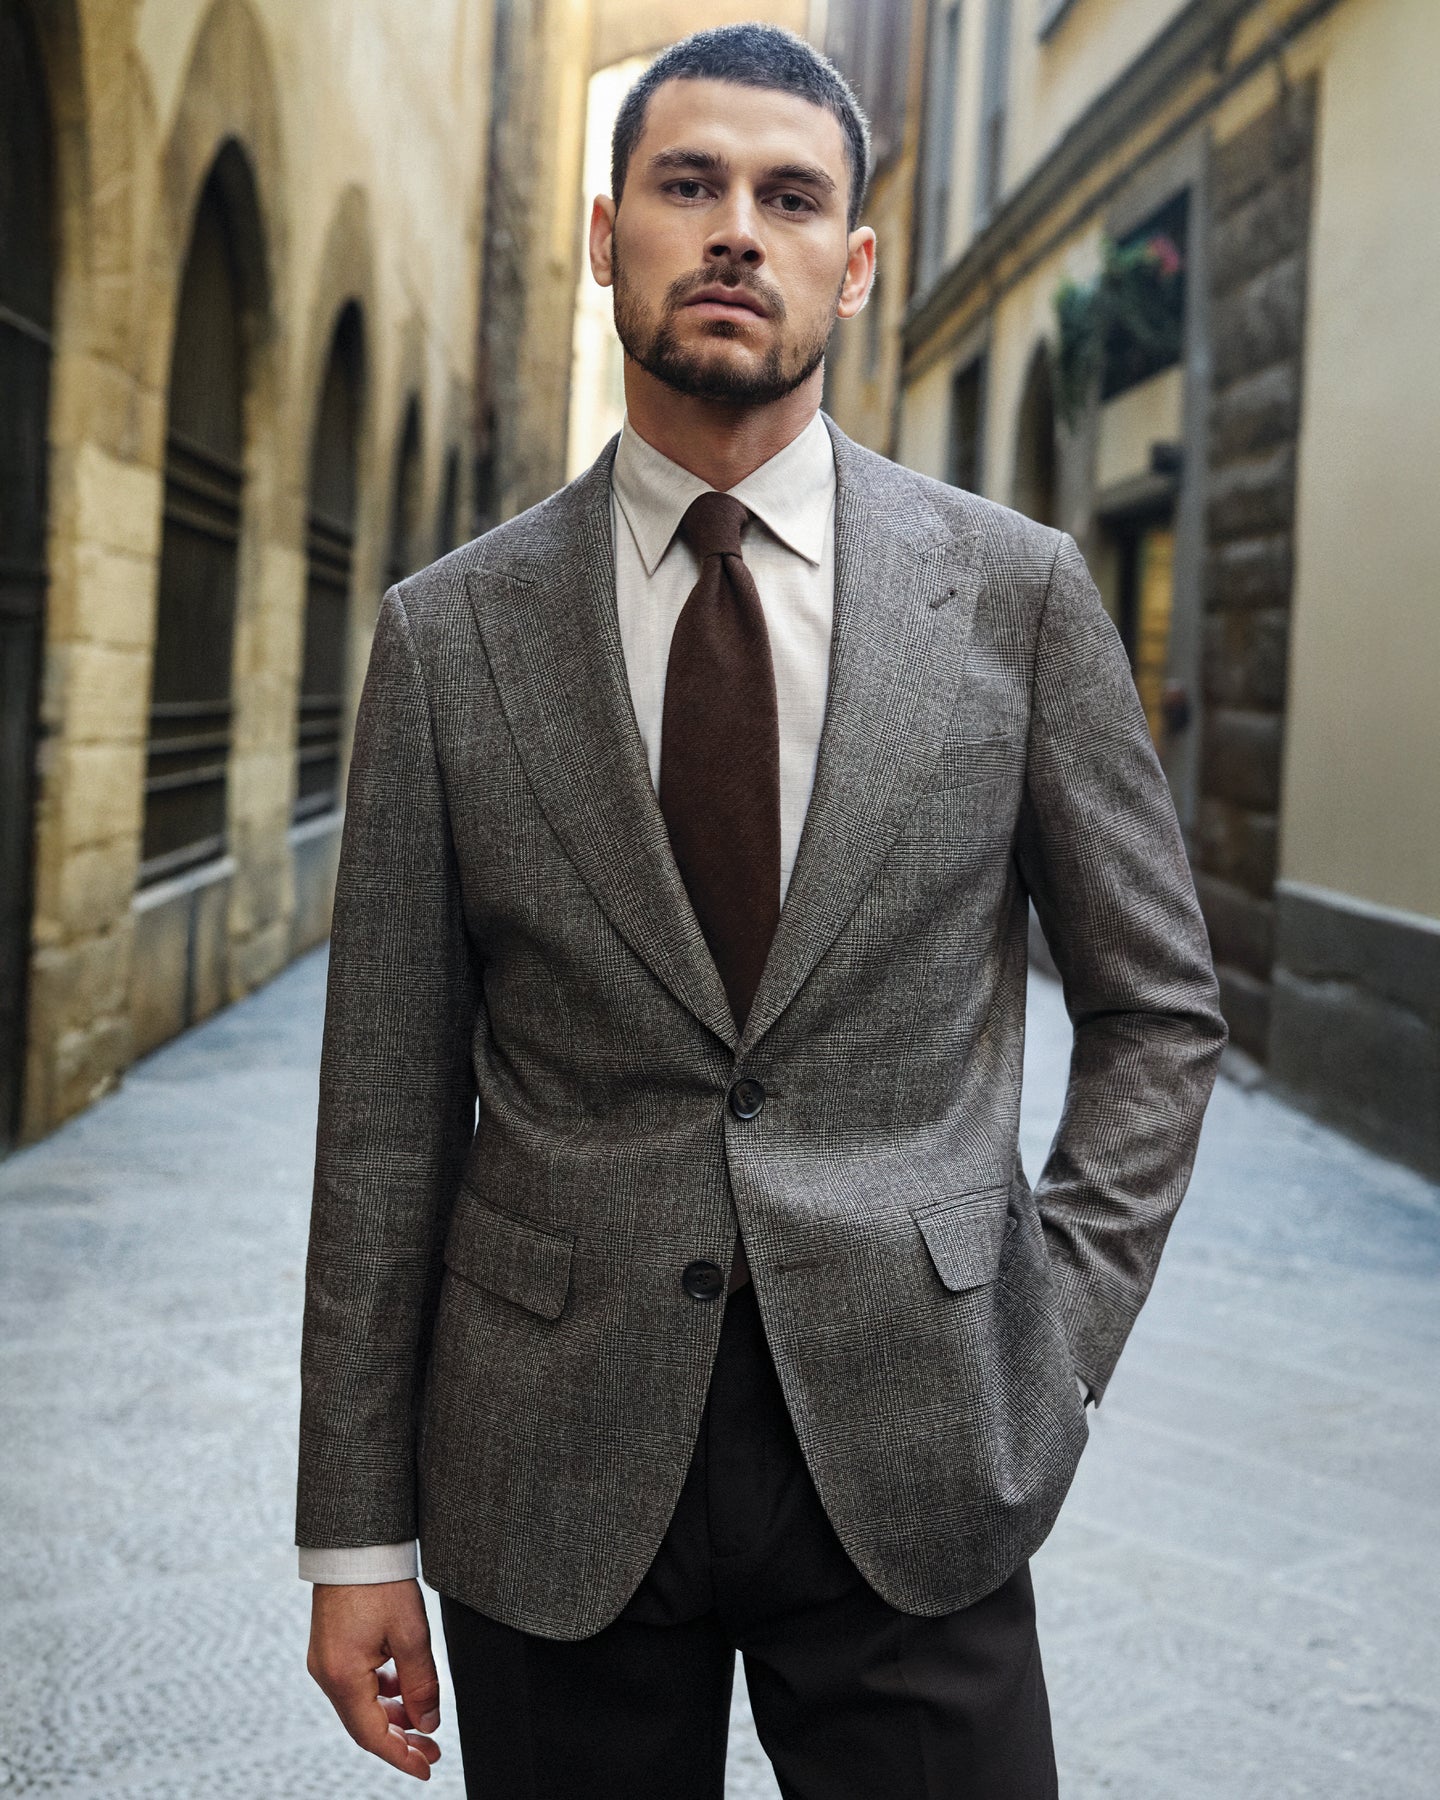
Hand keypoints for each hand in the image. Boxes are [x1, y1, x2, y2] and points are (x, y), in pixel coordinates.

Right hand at [307, 1579, 441, 1779]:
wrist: (355, 1544)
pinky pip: (356, 1683)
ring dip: (392, 1715)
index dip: (401, 1757)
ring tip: (424, 1720)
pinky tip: (403, 1687)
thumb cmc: (381, 1582)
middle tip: (432, 1749)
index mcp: (342, 1677)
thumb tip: (428, 1723)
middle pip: (364, 1724)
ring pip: (361, 1704)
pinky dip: (381, 1692)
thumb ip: (421, 1684)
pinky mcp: (331, 1647)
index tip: (427, 1767)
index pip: (372, 1736)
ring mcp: (325, 1660)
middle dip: (400, 1740)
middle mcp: (326, 1674)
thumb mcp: (411, 1634)